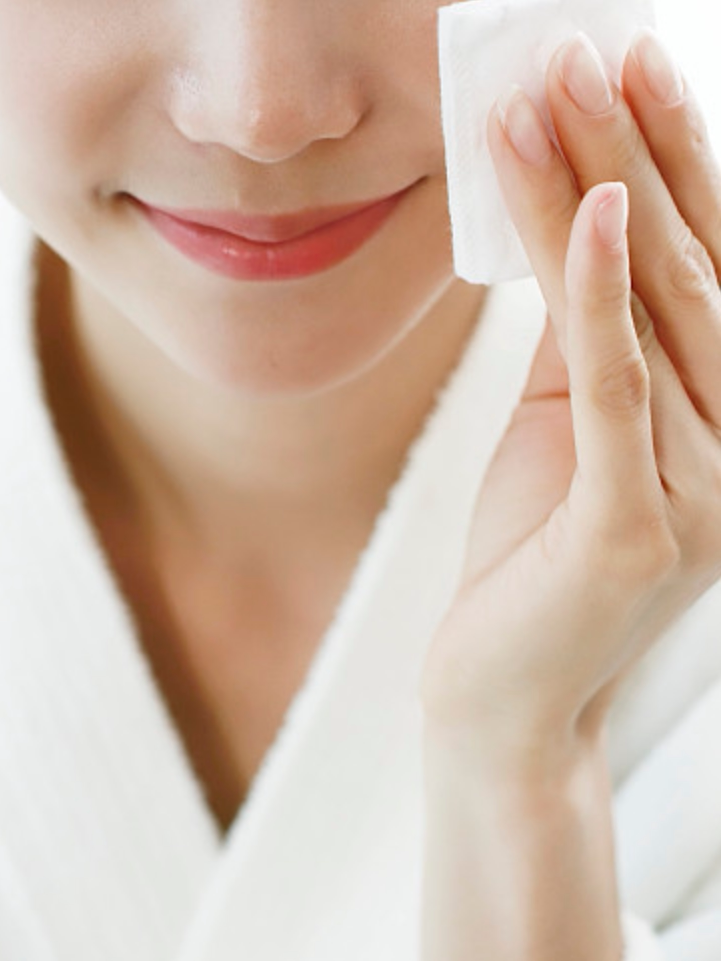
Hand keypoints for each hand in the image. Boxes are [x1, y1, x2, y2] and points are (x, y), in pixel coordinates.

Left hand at [419, 29, 720, 760]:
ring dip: (598, 194)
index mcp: (720, 418)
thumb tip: (571, 230)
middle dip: (634, 152)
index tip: (629, 69)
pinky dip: (601, 296)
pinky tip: (591, 208)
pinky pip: (620, 389)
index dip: (672, 163)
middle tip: (585, 51)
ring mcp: (699, 491)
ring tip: (553, 97)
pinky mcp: (640, 528)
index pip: (700, 268)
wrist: (506, 692)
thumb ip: (584, 340)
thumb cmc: (529, 555)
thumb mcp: (562, 429)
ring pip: (648, 312)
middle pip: (683, 269)